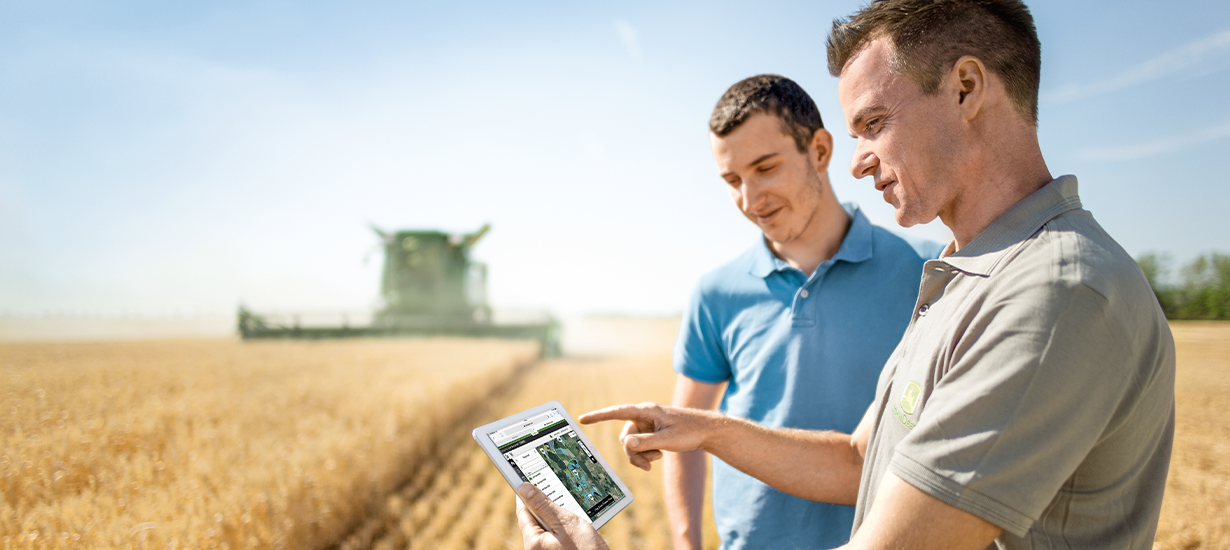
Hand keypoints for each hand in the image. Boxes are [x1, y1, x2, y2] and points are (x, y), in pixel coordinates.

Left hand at [516, 483, 608, 549]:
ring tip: (570, 505)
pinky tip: (575, 521)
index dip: (525, 495)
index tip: (528, 481)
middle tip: (554, 489)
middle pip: (535, 520)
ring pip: (548, 527)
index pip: (522, 512)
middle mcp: (536, 549)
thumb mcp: (565, 523)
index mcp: (533, 542)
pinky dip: (564, 526)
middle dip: (544, 505)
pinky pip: (556, 535)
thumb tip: (524, 489)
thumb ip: (543, 506)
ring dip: (557, 515)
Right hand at [579, 402, 716, 470]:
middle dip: (633, 453)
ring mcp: (646, 424)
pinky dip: (646, 454)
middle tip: (648, 465)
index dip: (599, 416)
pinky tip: (659, 455)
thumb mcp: (667, 440)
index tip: (583, 418)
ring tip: (658, 458)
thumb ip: (645, 442)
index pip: (617, 412)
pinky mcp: (650, 431)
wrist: (706, 430)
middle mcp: (643, 415)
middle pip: (625, 437)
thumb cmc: (689, 431)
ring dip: (641, 455)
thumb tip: (625, 444)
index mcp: (646, 411)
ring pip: (631, 443)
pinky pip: (639, 445)